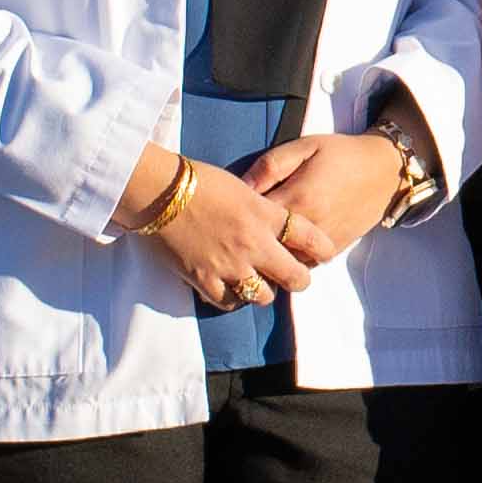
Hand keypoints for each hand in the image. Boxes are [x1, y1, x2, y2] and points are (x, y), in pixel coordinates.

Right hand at [135, 153, 314, 316]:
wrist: (157, 190)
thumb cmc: (197, 180)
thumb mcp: (241, 186)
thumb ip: (262, 208)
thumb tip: (275, 221)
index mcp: (265, 215)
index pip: (311, 238)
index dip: (323, 249)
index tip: (324, 253)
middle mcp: (253, 243)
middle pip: (296, 278)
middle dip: (299, 279)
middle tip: (293, 277)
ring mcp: (229, 265)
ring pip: (264, 296)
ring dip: (264, 291)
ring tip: (257, 282)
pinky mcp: (203, 279)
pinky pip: (229, 302)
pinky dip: (233, 298)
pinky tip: (231, 289)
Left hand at [243, 131, 409, 264]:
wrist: (385, 170)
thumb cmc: (341, 154)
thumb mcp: (304, 147)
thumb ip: (271, 165)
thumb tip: (241, 186)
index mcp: (298, 198)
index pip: (254, 220)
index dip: (236, 220)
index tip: (225, 217)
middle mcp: (311, 226)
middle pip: (267, 249)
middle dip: (248, 247)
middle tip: (233, 240)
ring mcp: (324, 242)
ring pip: (287, 264)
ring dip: (270, 259)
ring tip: (253, 251)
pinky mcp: (336, 249)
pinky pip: (306, 265)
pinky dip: (291, 262)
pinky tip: (281, 253)